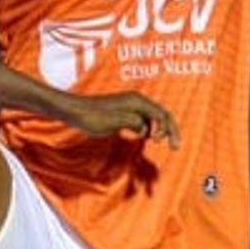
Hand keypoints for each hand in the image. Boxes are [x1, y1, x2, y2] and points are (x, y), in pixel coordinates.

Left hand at [61, 90, 179, 144]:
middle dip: (170, 130)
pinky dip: (149, 129)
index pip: (162, 115)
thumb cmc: (90, 116)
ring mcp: (130, 106)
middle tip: (176, 147)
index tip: (168, 146)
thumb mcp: (113, 122)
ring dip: (160, 130)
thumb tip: (148, 129)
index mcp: (136, 101)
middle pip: (162, 115)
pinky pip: (143, 120)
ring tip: (161, 143)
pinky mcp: (124, 112)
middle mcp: (136, 101)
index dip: (169, 130)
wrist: (73, 110)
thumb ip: (133, 123)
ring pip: (153, 118)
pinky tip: (148, 138)